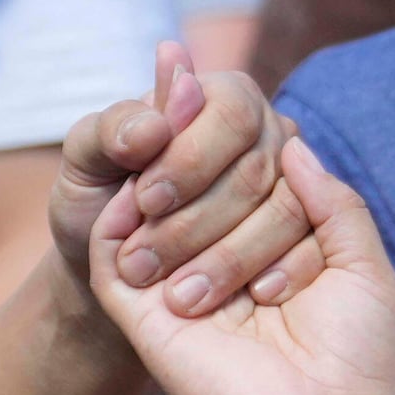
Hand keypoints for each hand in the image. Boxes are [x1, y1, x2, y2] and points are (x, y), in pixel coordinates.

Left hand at [53, 42, 312, 315]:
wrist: (120, 268)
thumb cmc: (100, 203)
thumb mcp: (85, 164)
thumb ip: (112, 132)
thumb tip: (155, 125)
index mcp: (224, 97)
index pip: (230, 115)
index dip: (191, 160)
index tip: (146, 201)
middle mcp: (269, 133)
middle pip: (257, 171)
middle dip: (196, 222)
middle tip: (142, 263)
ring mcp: (295, 184)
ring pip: (283, 215)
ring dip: (225, 259)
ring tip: (173, 294)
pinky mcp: (309, 232)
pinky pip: (309, 252)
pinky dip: (268, 277)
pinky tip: (232, 297)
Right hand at [87, 132, 394, 394]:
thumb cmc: (357, 359)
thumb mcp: (365, 264)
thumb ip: (333, 198)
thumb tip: (291, 142)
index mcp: (273, 248)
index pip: (255, 175)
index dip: (280, 188)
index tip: (314, 250)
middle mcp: (222, 261)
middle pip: (204, 185)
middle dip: (241, 214)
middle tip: (281, 288)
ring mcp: (176, 285)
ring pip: (160, 208)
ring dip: (196, 222)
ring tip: (251, 291)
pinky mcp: (138, 313)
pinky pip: (110, 250)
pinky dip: (126, 223)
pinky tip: (175, 244)